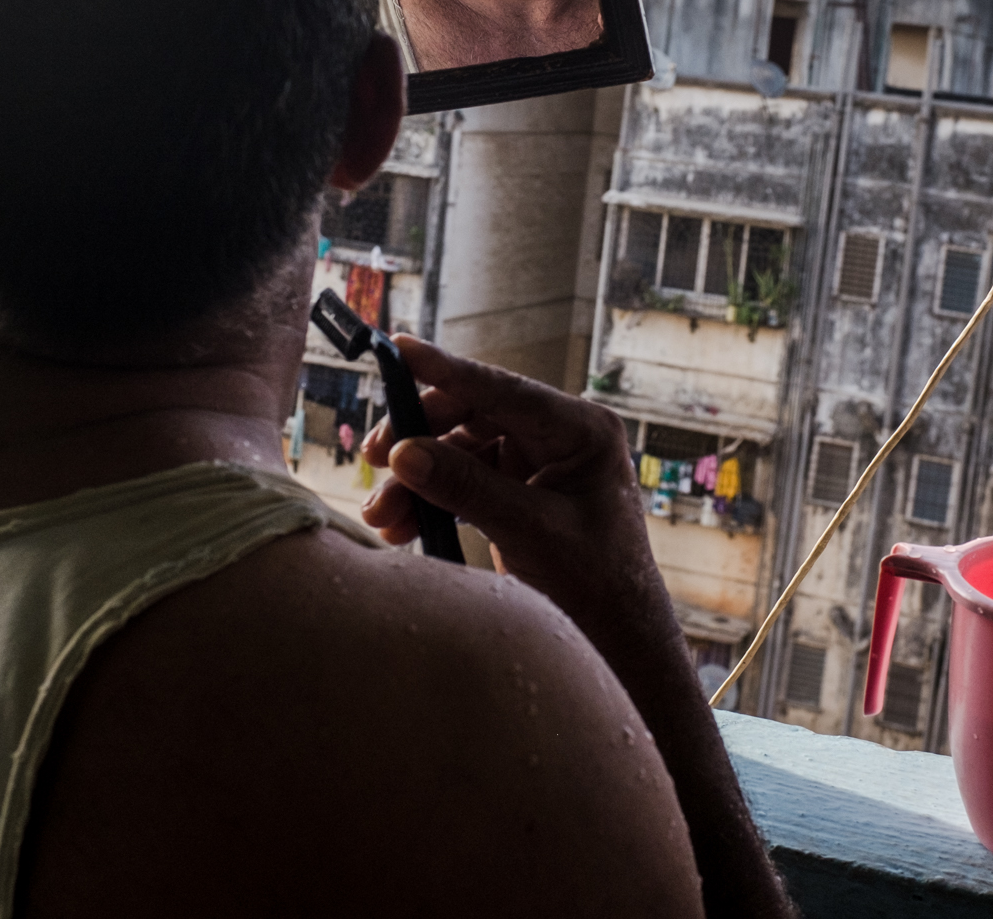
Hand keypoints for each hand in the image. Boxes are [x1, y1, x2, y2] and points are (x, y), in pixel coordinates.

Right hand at [360, 335, 680, 666]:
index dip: (446, 369)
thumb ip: (466, 488)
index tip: (398, 349)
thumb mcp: (529, 531)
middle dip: (419, 440)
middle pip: (470, 416)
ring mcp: (535, 465)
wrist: (617, 642)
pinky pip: (461, 483)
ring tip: (381, 516)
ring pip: (457, 452)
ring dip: (416, 480)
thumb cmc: (596, 584)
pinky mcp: (517, 494)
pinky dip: (429, 502)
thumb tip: (403, 454)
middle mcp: (557, 438)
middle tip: (375, 459)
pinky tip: (400, 527)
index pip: (501, 389)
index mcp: (580, 430)